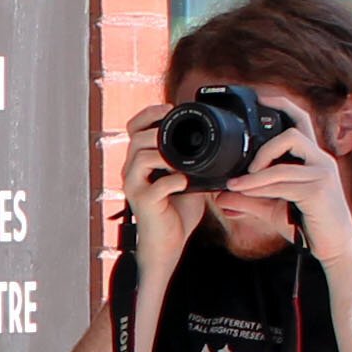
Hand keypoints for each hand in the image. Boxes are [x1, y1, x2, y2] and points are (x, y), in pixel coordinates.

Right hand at [119, 113, 209, 277]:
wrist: (168, 242)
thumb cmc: (177, 210)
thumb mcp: (188, 177)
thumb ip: (194, 159)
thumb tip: (219, 140)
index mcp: (140, 160)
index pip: (134, 127)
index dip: (149, 114)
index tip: (170, 109)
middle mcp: (132, 170)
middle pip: (136, 138)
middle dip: (159, 131)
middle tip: (181, 135)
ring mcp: (135, 186)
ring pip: (141, 158)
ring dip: (166, 155)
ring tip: (185, 161)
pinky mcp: (143, 202)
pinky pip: (157, 186)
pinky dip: (174, 181)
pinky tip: (186, 183)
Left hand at [221, 95, 351, 265]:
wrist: (334, 248)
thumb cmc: (307, 224)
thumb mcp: (273, 208)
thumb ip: (249, 198)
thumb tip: (220, 194)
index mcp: (312, 158)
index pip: (300, 121)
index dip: (281, 105)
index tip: (258, 98)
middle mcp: (320, 159)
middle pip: (293, 130)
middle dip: (264, 142)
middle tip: (244, 165)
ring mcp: (322, 173)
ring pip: (283, 157)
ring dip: (254, 170)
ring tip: (235, 182)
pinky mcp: (318, 190)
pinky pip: (282, 181)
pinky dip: (258, 185)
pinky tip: (241, 189)